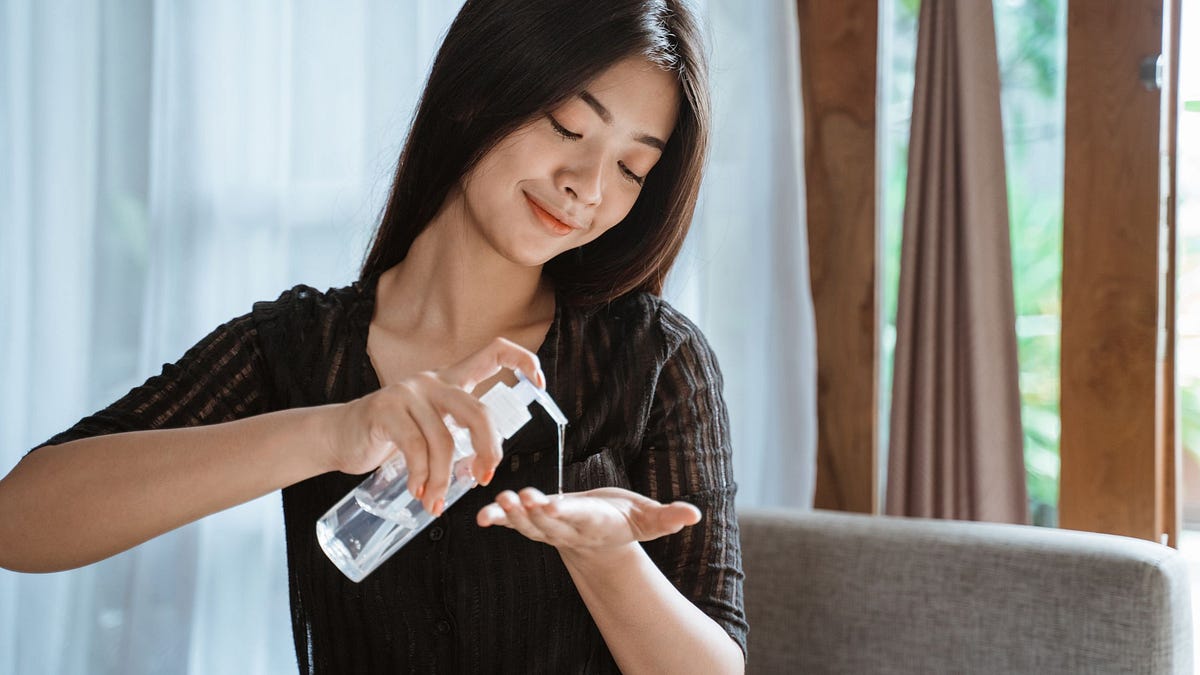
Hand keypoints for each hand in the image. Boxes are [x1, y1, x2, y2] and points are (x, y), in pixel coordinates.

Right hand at [317, 337, 544, 514]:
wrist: (342, 436)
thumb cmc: (393, 436)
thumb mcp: (431, 426)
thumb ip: (456, 432)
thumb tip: (486, 466)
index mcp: (452, 380)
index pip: (494, 352)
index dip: (523, 362)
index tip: (540, 385)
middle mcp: (434, 380)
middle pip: (478, 412)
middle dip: (488, 450)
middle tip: (483, 479)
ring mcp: (408, 392)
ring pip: (444, 440)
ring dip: (442, 479)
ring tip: (435, 502)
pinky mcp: (384, 409)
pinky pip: (415, 448)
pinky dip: (421, 477)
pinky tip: (418, 492)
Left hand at [475, 486, 701, 555]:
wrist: (602, 542)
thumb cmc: (626, 521)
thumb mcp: (649, 520)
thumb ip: (668, 518)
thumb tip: (695, 515)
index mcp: (594, 523)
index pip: (577, 517)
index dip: (562, 512)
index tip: (548, 504)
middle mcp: (568, 528)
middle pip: (547, 523)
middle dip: (532, 512)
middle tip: (518, 497)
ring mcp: (550, 528)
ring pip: (528, 524)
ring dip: (512, 514)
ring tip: (499, 500)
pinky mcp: (536, 521)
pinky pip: (513, 523)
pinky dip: (497, 520)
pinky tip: (481, 516)